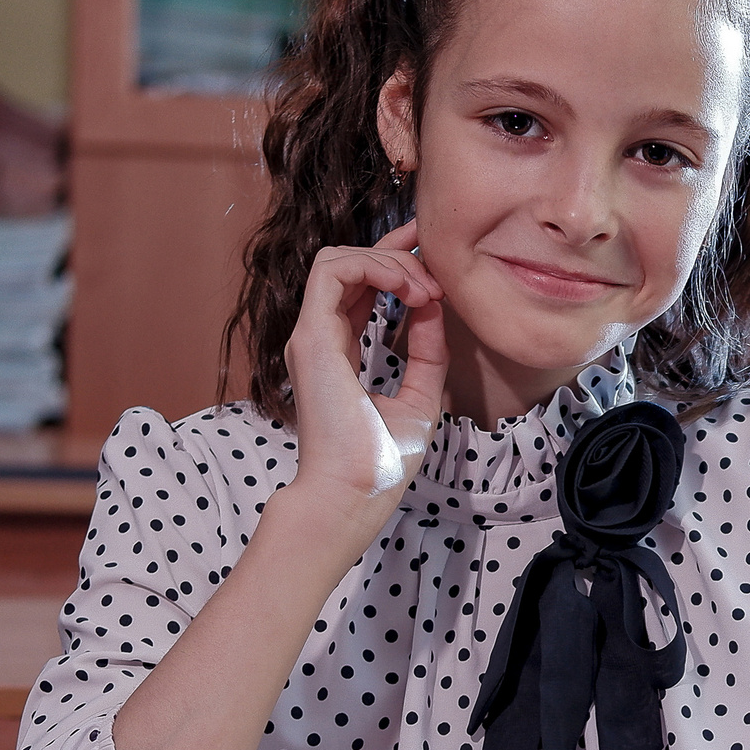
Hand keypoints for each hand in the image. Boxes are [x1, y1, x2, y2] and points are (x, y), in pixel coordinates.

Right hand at [283, 221, 451, 519]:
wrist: (354, 495)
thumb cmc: (381, 461)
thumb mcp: (420, 396)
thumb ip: (427, 352)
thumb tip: (435, 307)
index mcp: (337, 350)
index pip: (359, 287)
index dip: (392, 259)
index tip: (432, 256)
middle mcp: (319, 337)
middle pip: (348, 264)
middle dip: (397, 254)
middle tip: (438, 277)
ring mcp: (311, 335)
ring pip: (337, 259)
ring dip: (388, 261)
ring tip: (425, 289)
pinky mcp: (312, 337)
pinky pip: (332, 271)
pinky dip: (374, 266)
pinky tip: (409, 290)